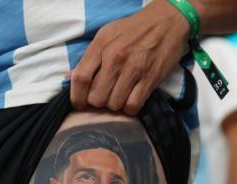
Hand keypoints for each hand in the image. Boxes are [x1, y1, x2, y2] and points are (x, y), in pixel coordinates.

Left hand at [70, 0, 188, 115]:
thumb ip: (88, 57)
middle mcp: (115, 58)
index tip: (80, 104)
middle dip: (98, 102)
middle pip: (96, 98)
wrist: (167, 20)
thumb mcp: (106, 35)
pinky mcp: (150, 79)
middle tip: (105, 96)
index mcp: (101, 45)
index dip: (77, 97)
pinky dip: (130, 108)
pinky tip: (132, 99)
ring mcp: (134, 69)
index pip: (80, 79)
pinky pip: (133, 106)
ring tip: (120, 95)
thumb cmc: (133, 29)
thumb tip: (69, 78)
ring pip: (114, 104)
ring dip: (115, 105)